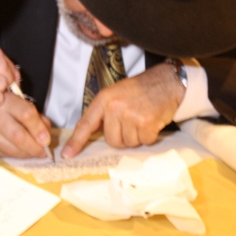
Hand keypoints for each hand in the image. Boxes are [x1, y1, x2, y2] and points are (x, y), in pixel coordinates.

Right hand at [0, 94, 51, 157]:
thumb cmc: (4, 110)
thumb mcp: (20, 105)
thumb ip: (36, 117)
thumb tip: (45, 137)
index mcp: (5, 100)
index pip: (26, 114)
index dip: (39, 129)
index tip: (46, 140)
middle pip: (18, 135)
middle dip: (34, 147)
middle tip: (42, 152)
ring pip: (10, 148)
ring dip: (25, 154)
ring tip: (32, 153)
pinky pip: (2, 154)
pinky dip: (14, 155)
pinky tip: (18, 152)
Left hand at [62, 62, 185, 157]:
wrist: (167, 81)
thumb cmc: (141, 89)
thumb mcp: (116, 94)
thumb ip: (105, 112)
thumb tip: (94, 134)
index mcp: (104, 99)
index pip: (86, 123)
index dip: (76, 141)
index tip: (68, 154)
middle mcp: (115, 107)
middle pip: (112, 141)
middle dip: (123, 137)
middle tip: (132, 121)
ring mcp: (130, 115)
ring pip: (129, 143)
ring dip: (138, 136)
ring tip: (143, 118)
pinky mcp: (146, 122)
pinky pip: (144, 141)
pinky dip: (150, 136)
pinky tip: (152, 121)